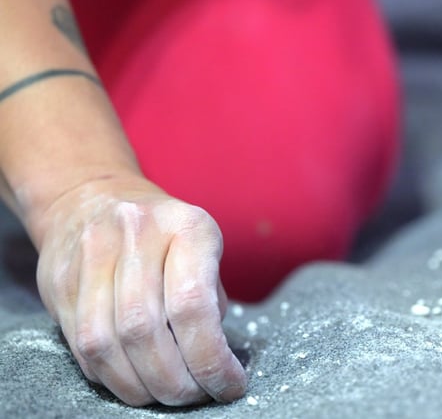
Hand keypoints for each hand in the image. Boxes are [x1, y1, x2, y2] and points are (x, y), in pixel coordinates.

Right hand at [34, 176, 246, 405]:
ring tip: (167, 395)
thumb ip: (210, 298)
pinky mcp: (60, 281)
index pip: (193, 305)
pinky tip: (135, 379)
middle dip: (176, 382)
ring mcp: (92, 256)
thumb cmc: (164, 232)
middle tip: (197, 397)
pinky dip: (112, 376)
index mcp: (187, 225)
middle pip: (145, 331)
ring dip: (142, 387)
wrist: (95, 196)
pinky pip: (82, 346)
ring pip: (107, 345)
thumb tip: (218, 361)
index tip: (229, 385)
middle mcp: (137, 235)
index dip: (211, 359)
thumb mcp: (202, 247)